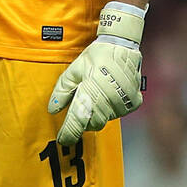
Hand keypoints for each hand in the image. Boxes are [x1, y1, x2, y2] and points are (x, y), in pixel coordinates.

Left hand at [47, 2, 144, 145]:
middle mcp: (108, 100)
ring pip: (105, 119)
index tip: (64, 140)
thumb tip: (53, 110)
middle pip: (92, 124)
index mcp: (90, 92)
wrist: (122, 46)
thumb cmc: (96, 57)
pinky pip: (118, 113)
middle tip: (81, 106)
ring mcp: (123, 102)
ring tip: (97, 93)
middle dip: (83, 120)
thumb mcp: (73, 71)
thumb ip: (62, 91)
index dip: (69, 133)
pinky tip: (109, 93)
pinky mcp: (133, 102)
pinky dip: (111, 108)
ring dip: (97, 113)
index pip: (77, 122)